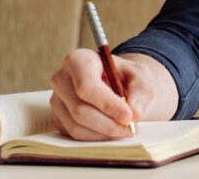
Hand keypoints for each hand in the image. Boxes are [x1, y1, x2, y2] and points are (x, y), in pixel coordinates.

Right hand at [50, 49, 179, 139]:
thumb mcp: (140, 76)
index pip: (87, 86)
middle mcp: (62, 79)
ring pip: (76, 126)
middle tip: (131, 129)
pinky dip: (96, 138)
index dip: (108, 104)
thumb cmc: (126, 77)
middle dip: (108, 124)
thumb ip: (142, 90)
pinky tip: (111, 132)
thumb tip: (135, 111)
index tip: (128, 116)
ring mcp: (57, 100)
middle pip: (80, 109)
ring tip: (125, 130)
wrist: (117, 85)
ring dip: (104, 133)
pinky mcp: (58, 119)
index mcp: (79, 60)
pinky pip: (74, 135)